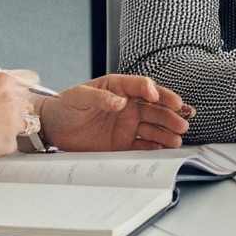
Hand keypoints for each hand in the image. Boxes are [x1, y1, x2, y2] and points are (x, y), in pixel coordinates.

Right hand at [0, 70, 41, 162]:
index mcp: (3, 81)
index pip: (31, 79)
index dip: (25, 90)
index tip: (21, 96)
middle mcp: (13, 98)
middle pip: (29, 104)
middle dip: (18, 111)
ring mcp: (14, 121)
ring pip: (25, 125)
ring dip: (12, 129)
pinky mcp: (10, 141)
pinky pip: (13, 143)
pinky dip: (2, 145)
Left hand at [40, 74, 194, 149]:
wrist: (53, 127)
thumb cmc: (66, 105)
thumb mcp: (79, 96)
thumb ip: (100, 97)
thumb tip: (120, 101)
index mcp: (119, 87)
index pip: (141, 86)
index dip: (152, 91)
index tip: (156, 97)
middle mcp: (128, 105)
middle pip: (154, 108)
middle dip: (170, 114)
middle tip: (182, 121)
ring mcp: (127, 124)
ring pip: (153, 127)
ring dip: (167, 132)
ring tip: (178, 138)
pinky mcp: (123, 142)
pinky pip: (143, 145)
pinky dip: (155, 147)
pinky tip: (165, 149)